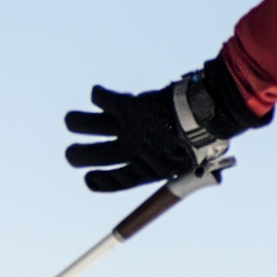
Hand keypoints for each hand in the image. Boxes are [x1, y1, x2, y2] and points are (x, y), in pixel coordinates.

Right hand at [62, 59, 267, 193]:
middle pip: (94, 157)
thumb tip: (189, 178)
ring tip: (70, 121)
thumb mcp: (194, 165)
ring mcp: (128, 129)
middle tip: (72, 153)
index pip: (116, 182)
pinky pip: (103, 99)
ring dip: (76, 123)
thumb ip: (182, 171)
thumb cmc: (204, 141)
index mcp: (147, 170)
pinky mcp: (128, 107)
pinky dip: (98, 95)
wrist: (205, 117)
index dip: (99, 182)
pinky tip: (97, 94)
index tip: (88, 179)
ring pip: (89, 126)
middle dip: (78, 156)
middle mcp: (132, 151)